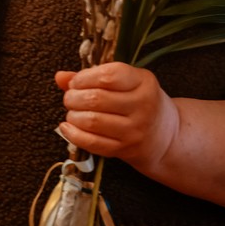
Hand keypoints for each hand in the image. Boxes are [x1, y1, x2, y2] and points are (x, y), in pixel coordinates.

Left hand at [55, 62, 179, 172]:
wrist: (164, 135)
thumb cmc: (140, 101)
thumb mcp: (126, 81)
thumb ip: (93, 76)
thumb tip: (60, 77)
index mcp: (144, 82)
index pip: (109, 76)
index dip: (85, 77)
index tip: (76, 81)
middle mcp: (142, 106)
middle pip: (97, 99)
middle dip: (74, 97)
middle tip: (69, 97)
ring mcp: (134, 130)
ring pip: (93, 122)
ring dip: (73, 115)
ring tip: (72, 111)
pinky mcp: (125, 149)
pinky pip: (93, 143)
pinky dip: (74, 135)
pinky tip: (67, 127)